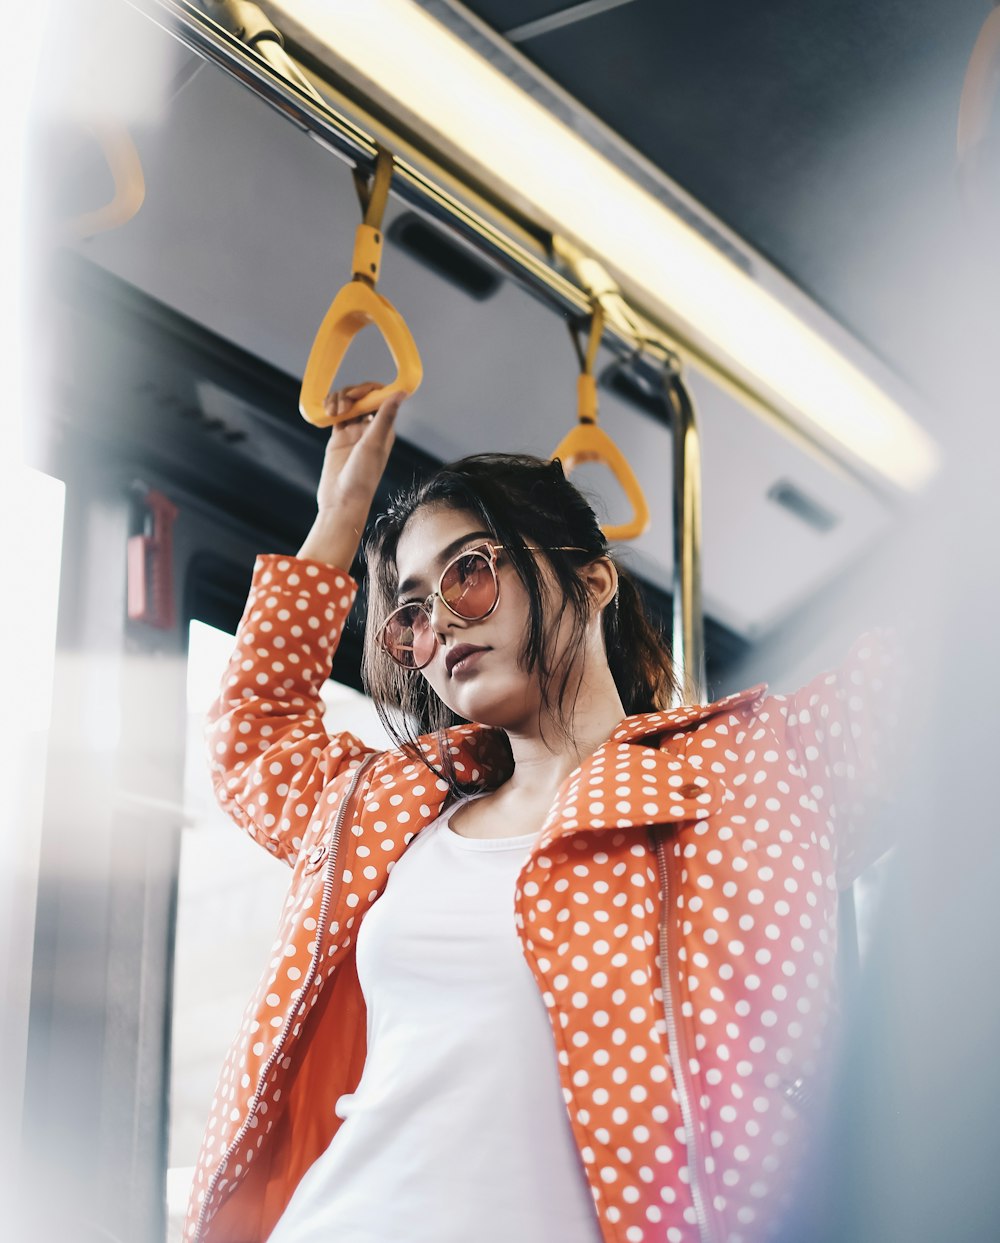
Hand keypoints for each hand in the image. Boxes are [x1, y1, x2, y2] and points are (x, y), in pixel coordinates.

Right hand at [317, 383, 407, 512]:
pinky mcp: (338, 437)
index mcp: (384, 429)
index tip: (356, 395)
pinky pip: (335, 414)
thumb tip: (402, 392)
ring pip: (347, 403)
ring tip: (333, 412)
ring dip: (338, 400)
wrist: (342, 500)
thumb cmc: (362, 477)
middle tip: (343, 405)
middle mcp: (370, 429)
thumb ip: (385, 417)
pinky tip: (326, 411)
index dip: (368, 390)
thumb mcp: (374, 444)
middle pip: (361, 397)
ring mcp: (353, 432)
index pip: (379, 398)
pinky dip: (330, 407)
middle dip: (350, 394)